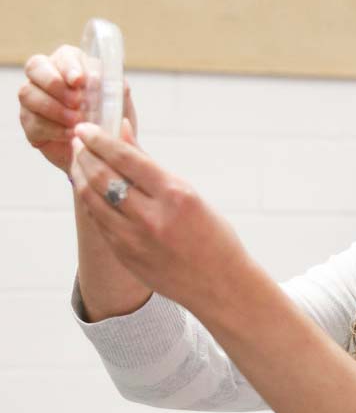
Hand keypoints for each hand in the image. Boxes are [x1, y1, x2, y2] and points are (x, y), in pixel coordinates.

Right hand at [18, 44, 136, 173]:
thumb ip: (118, 92)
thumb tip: (118, 83)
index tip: (79, 81)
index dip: (69, 66)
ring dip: (54, 108)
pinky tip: (70, 134)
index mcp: (72, 66)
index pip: (64, 55)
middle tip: (77, 102)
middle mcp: (47, 77)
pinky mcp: (30, 122)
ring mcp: (34, 99)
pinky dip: (53, 128)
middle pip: (35, 66)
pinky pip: (32, 121)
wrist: (101, 152)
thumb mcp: (121, 106)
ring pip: (28, 93)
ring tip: (77, 122)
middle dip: (55, 84)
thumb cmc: (110, 122)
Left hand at [69, 121, 248, 309]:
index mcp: (176, 195)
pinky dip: (90, 200)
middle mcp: (152, 217)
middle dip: (84, 153)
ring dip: (80, 175)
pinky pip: (99, 221)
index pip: (126, 158)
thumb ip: (152, 166)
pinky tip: (91, 189)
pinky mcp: (125, 255)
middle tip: (78, 140)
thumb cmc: (214, 237)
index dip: (100, 139)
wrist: (220, 286)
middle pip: (101, 176)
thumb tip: (123, 132)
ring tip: (80, 161)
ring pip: (91, 199)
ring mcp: (135, 239)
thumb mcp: (190, 195)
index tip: (85, 127)